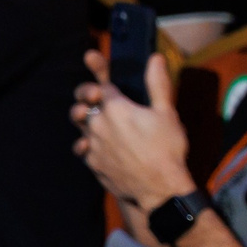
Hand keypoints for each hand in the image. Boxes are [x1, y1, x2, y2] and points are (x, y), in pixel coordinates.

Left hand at [74, 50, 195, 214]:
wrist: (159, 190)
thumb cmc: (167, 150)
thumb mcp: (167, 115)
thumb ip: (157, 85)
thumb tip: (155, 58)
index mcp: (116, 107)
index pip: (102, 83)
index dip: (98, 68)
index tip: (90, 56)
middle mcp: (98, 123)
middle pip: (82, 102)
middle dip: (85, 94)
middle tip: (93, 95)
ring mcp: (93, 144)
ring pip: (79, 124)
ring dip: (83, 117)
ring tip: (90, 117)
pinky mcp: (93, 162)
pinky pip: (83, 148)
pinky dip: (87, 143)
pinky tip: (95, 144)